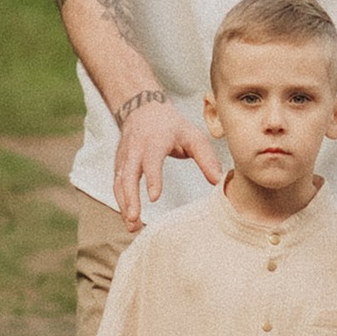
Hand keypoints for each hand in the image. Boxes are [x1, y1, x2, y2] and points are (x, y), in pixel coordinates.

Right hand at [112, 91, 221, 230]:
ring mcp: (125, 157)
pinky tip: (128, 218)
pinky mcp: (120, 164)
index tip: (154, 197)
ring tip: (132, 226)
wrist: (143, 109)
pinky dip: (120, 202)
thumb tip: (218, 181)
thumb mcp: (193, 136)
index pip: (151, 159)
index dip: (152, 178)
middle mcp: (136, 148)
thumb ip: (206, 158)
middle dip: (130, 197)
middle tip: (134, 218)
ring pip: (120, 182)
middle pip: (129, 173)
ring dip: (124, 204)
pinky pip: (117, 184)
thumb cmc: (172, 126)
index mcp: (155, 140)